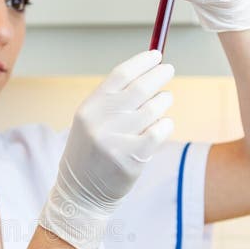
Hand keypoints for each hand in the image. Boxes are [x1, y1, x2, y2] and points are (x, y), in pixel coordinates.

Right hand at [38, 50, 174, 248]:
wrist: (80, 193)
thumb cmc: (92, 153)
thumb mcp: (92, 122)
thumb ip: (114, 100)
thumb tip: (146, 73)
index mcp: (90, 107)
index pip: (120, 75)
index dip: (141, 62)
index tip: (157, 55)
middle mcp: (101, 121)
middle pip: (140, 88)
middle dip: (159, 75)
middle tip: (169, 70)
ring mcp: (116, 140)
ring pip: (154, 109)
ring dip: (163, 103)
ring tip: (162, 103)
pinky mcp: (131, 158)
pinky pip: (159, 131)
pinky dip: (165, 125)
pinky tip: (162, 126)